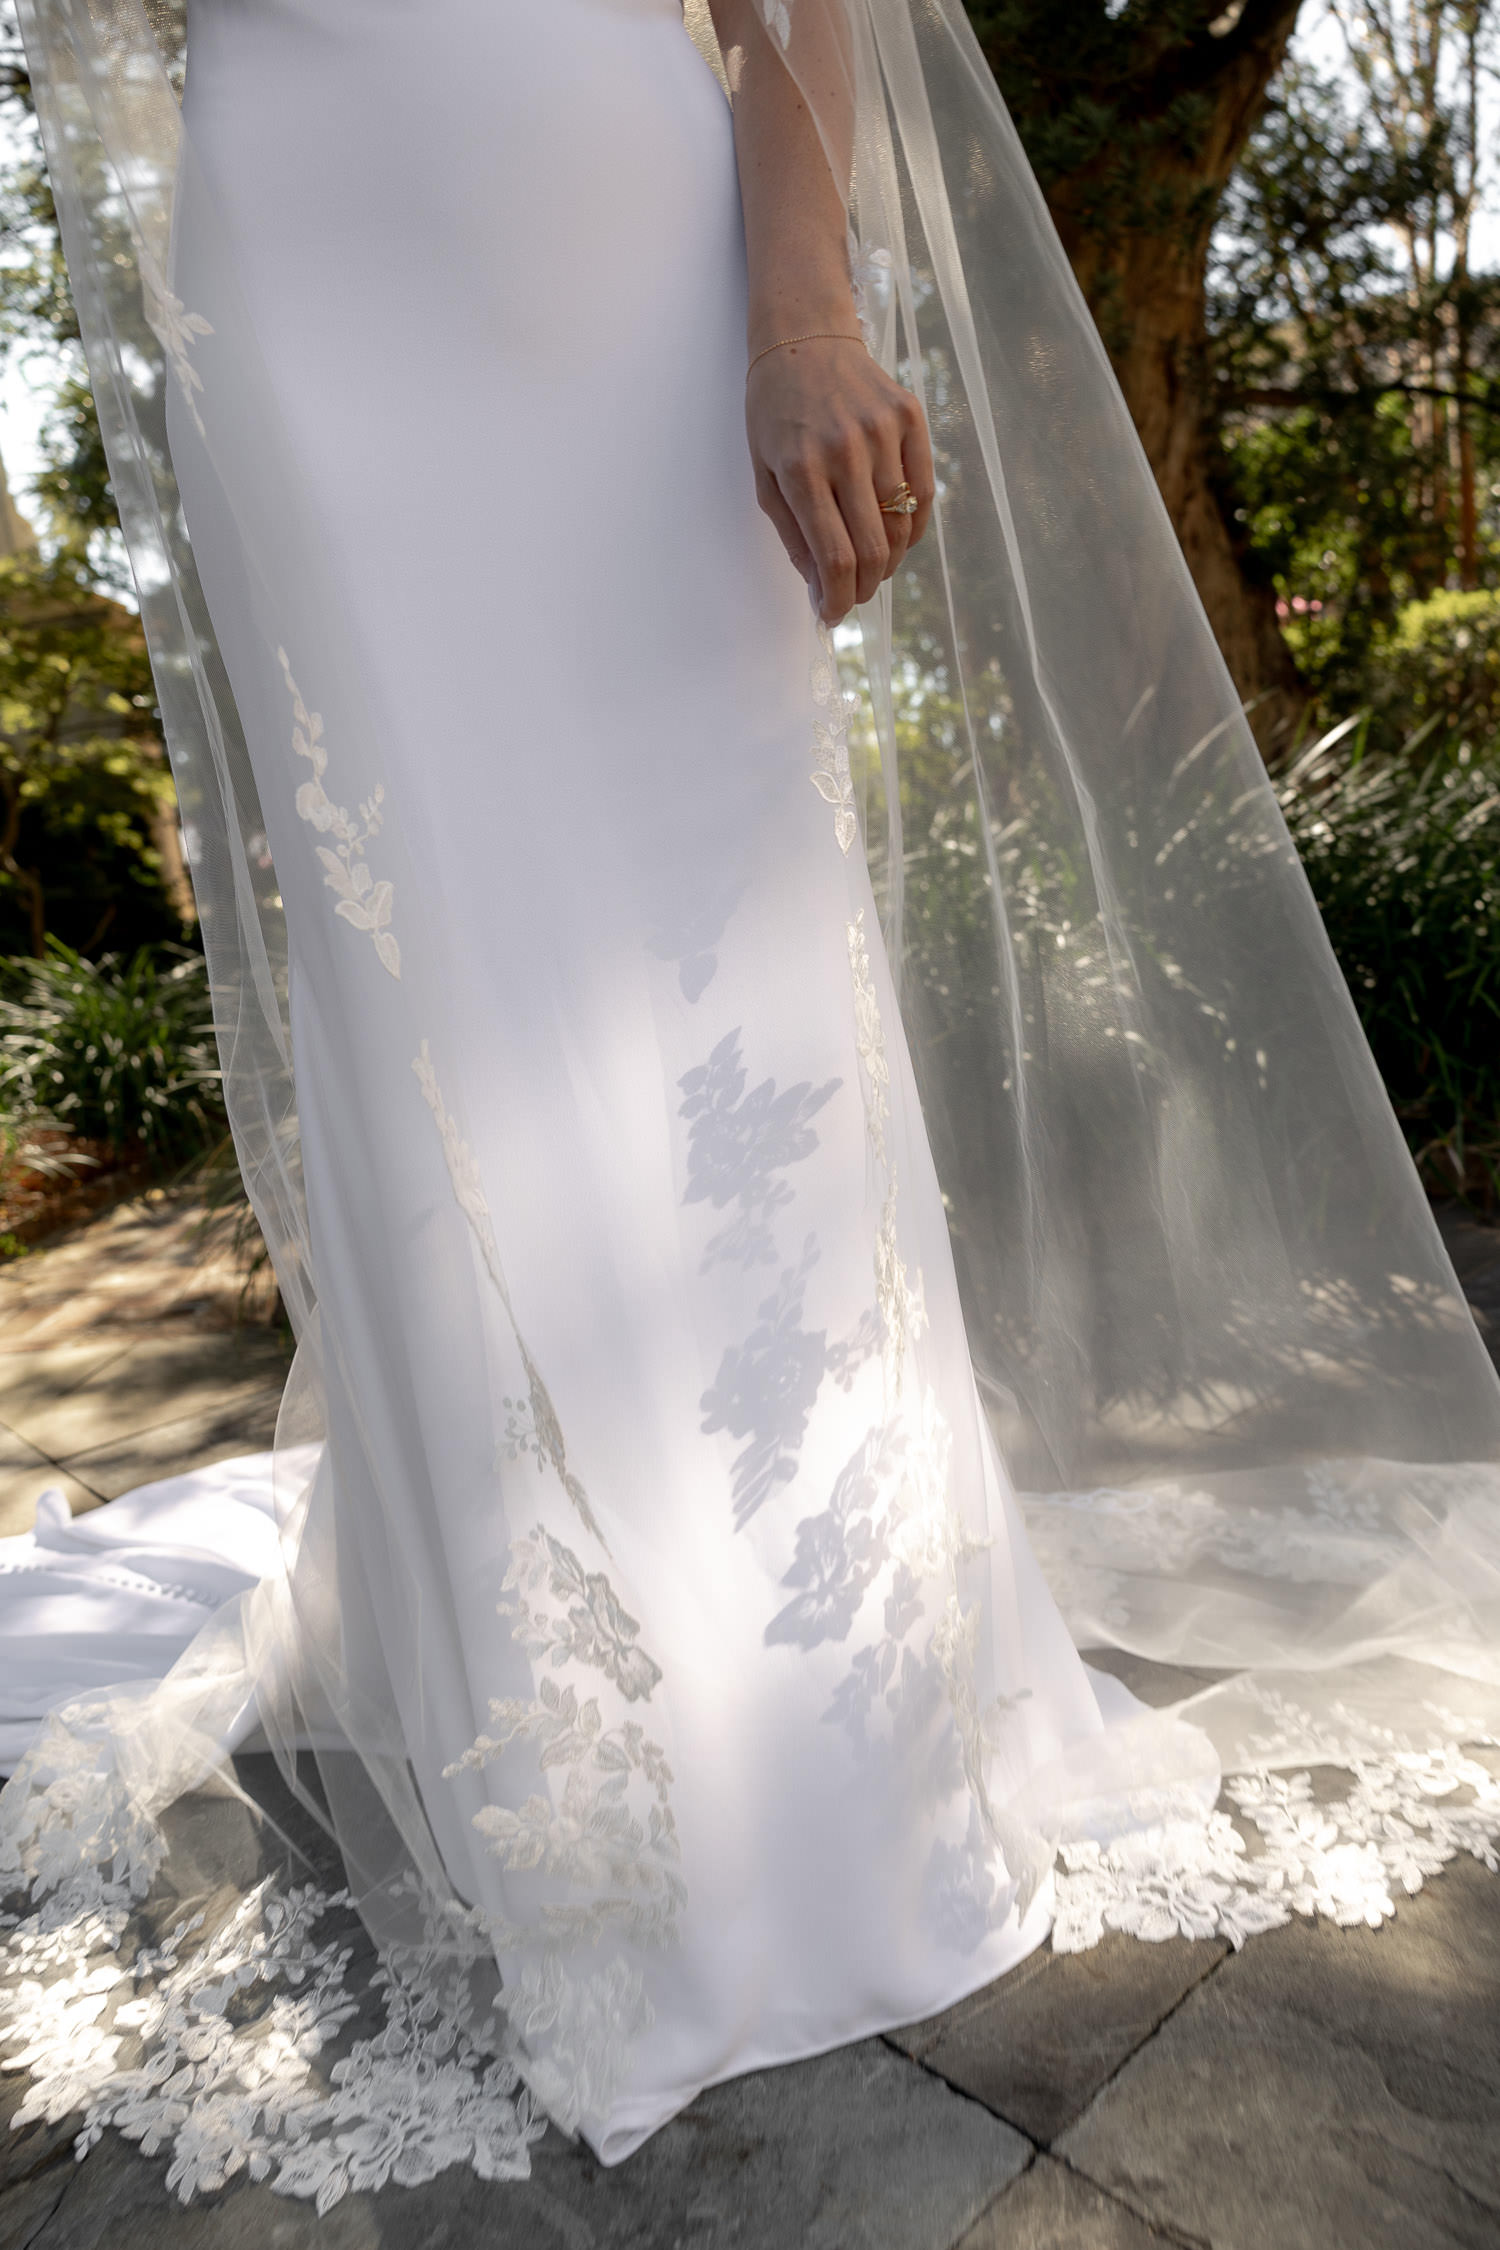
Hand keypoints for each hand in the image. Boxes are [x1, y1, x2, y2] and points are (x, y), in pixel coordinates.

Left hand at [745, 335, 934, 625]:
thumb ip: (793, 536)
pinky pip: (924, 492)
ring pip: (902, 526)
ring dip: (888, 561)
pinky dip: (914, 527)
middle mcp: (845, 451)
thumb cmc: (776, 414)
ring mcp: (882, 432)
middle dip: (863, 588)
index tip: (832, 614)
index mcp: (801, 470)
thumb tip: (821, 590)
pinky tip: (895, 535)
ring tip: (872, 566)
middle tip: (853, 596)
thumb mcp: (765, 476)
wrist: (805, 341)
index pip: (834, 558)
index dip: (837, 599)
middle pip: (872, 550)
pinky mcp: (910, 417)